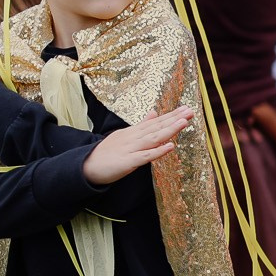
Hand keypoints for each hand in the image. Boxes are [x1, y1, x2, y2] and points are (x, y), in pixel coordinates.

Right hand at [82, 106, 197, 184]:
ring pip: (152, 138)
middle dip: (174, 119)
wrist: (86, 166)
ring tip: (183, 123)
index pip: (155, 122)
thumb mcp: (125, 136)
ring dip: (168, 130)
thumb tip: (155, 113)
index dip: (171, 116)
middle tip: (190, 111)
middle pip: (156, 127)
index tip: (186, 109)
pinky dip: (158, 151)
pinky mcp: (127, 162)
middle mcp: (133, 138)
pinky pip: (145, 156)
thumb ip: (142, 126)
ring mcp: (130, 149)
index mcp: (133, 132)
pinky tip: (170, 146)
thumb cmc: (107, 152)